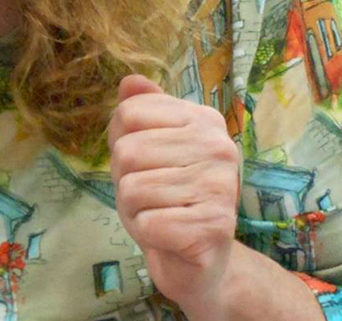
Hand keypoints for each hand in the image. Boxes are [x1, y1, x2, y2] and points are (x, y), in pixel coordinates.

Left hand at [109, 75, 240, 314]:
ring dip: (133, 209)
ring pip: (131, 188)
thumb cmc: (168, 197)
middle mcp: (219, 147)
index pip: (128, 112)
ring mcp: (220, 188)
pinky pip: (145, 223)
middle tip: (152, 195)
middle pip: (126, 151)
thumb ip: (140, 111)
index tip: (147, 162)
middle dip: (125, 179)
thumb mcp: (147, 148)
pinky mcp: (212, 228)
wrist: (201, 260)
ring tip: (160, 214)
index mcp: (204, 119)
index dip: (122, 142)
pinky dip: (145, 233)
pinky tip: (167, 236)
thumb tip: (130, 80)